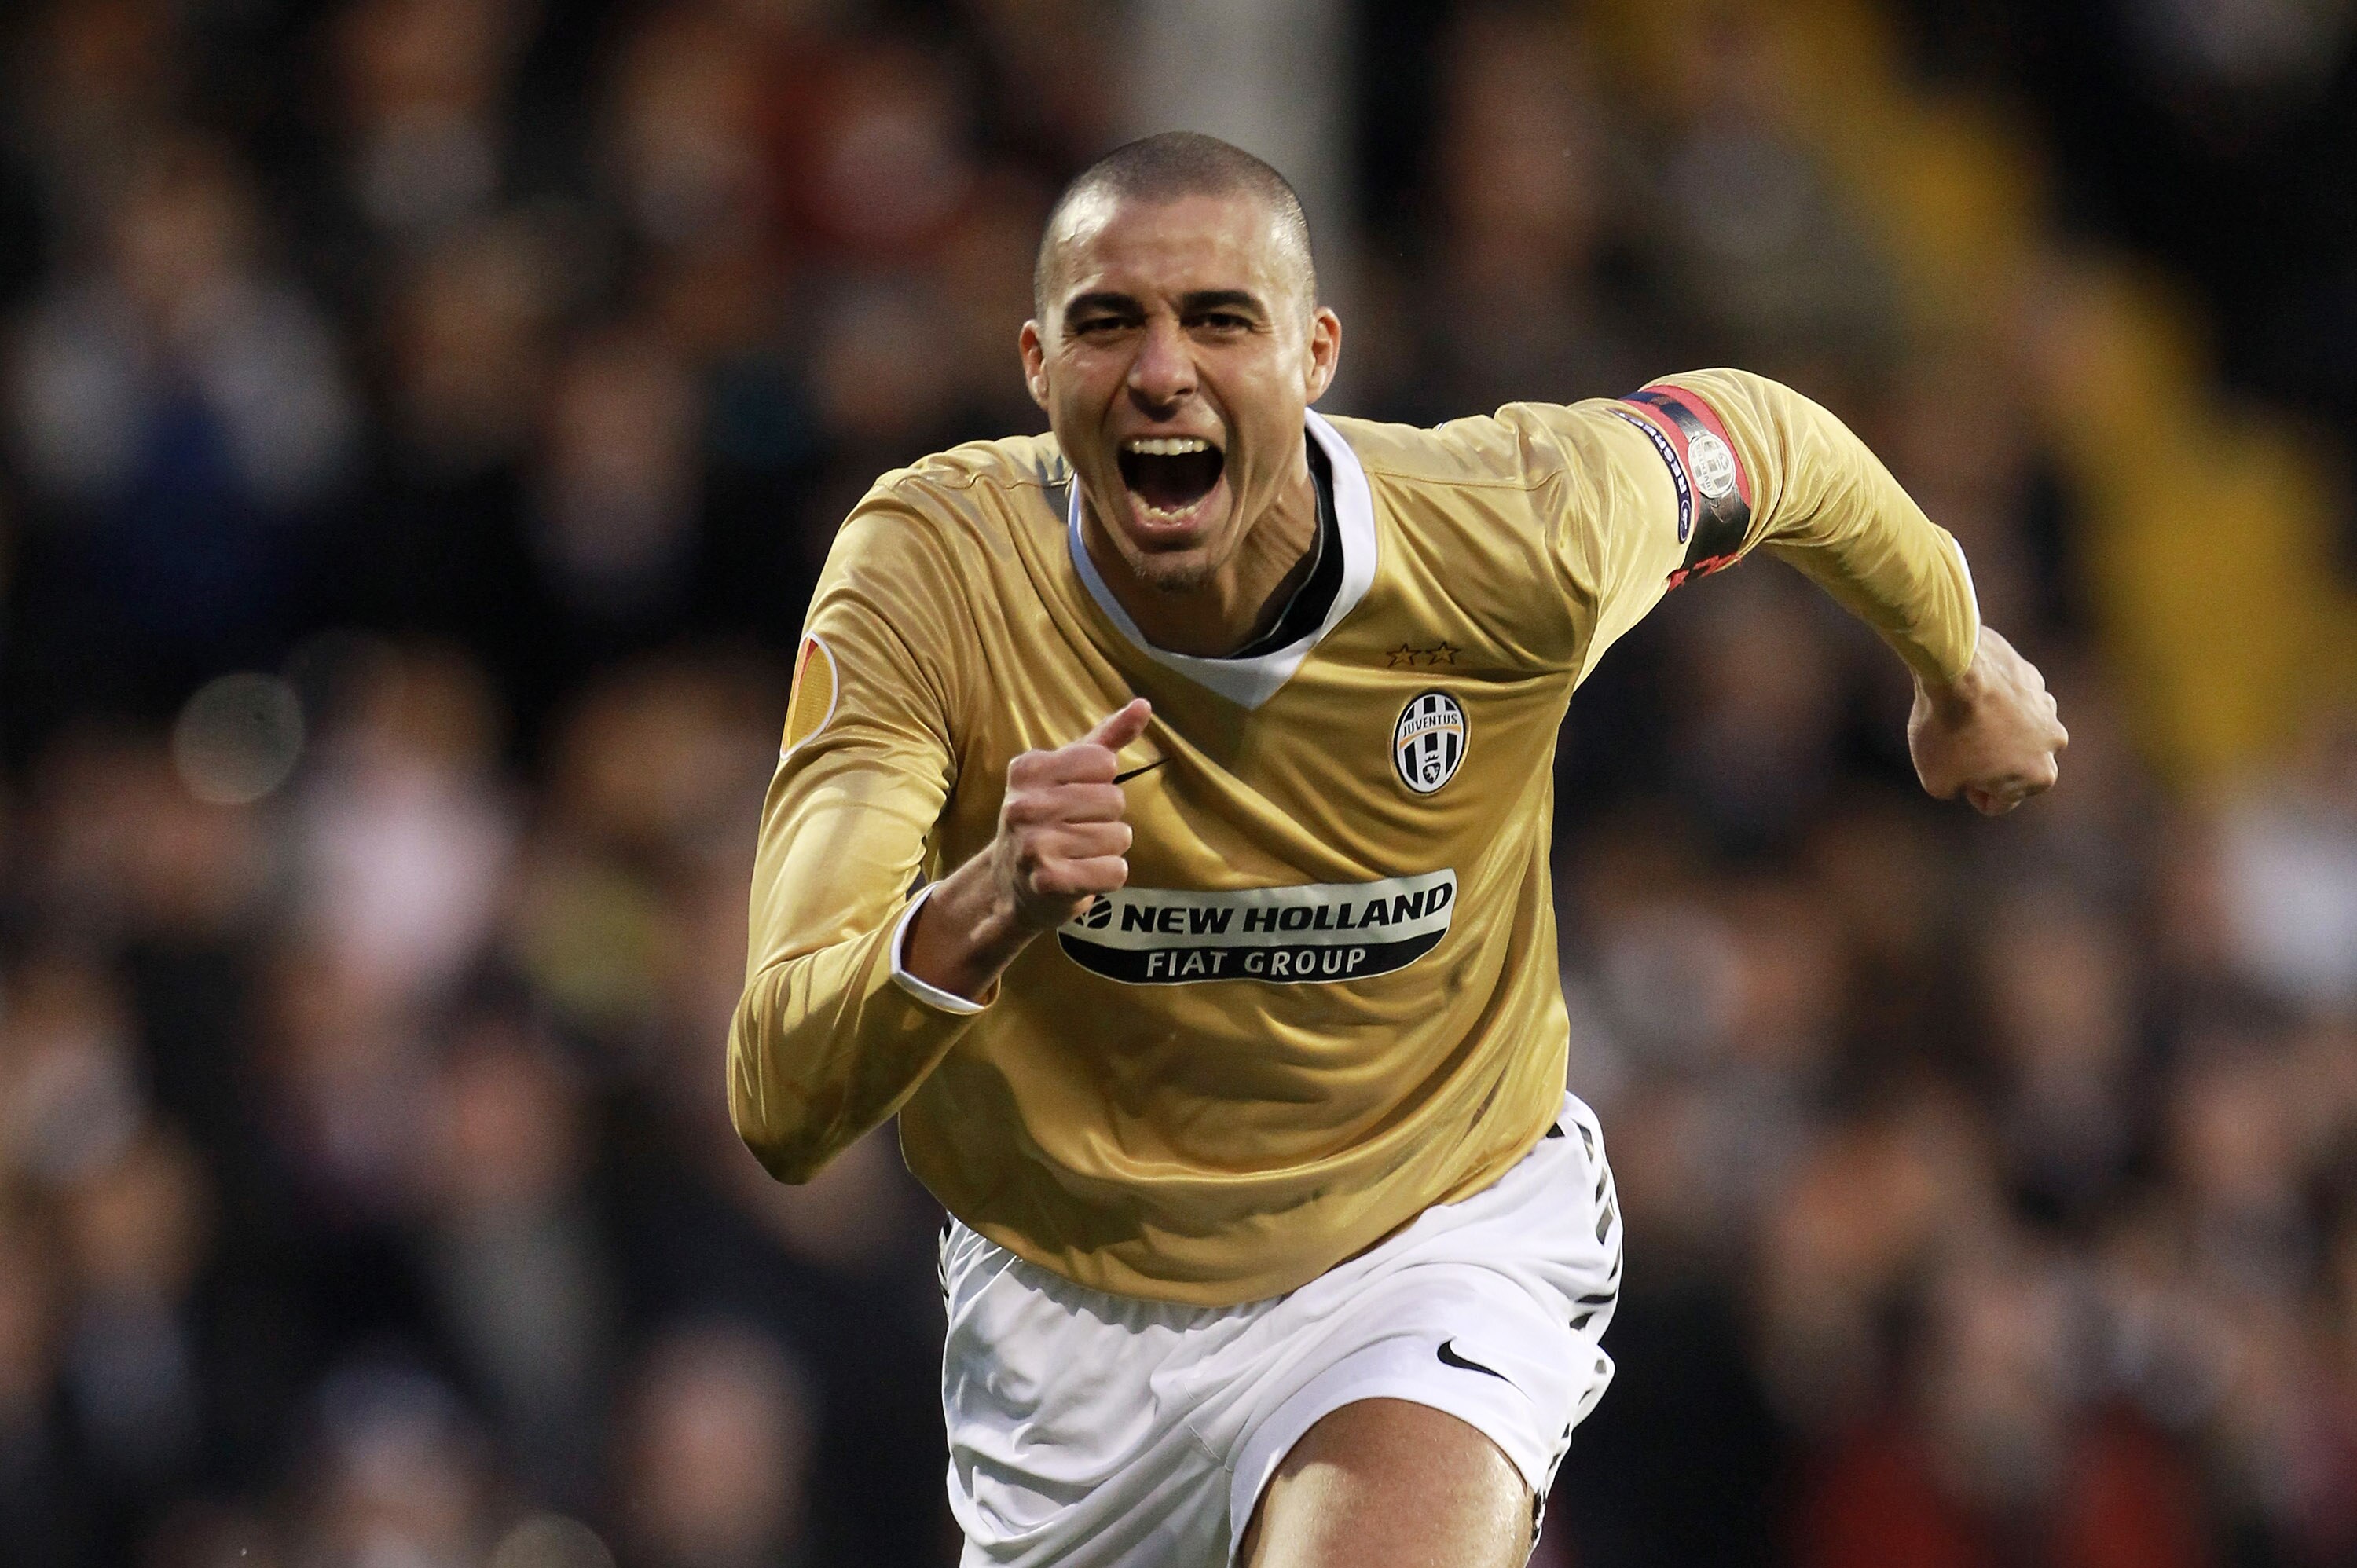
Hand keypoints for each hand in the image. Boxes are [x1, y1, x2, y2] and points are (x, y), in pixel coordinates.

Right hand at [988, 698, 1150, 931]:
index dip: (1101, 782)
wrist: (1012, 885)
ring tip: (1078, 853)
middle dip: (1107, 819)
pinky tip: (1082, 875)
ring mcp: (1034, 845)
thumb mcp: (1069, 774)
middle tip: (1077, 830)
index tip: (1076, 796)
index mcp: (1028, 769)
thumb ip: (1106, 739)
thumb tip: (1143, 704)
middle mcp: (1024, 805)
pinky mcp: (1049, 882)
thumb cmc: (1049, 820)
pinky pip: (1115, 871)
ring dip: (1109, 849)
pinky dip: (1109, 876)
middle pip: (1114, 801)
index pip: (1104, 763)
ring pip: (1119, 837)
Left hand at [1908, 628, 2066, 814]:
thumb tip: (1962, 782)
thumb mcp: (1937, 781)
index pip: (1999, 802)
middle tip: (1956, 746)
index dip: (1969, 791)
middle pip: (2012, 767)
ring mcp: (2047, 708)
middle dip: (1986, 763)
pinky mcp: (2033, 679)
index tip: (1954, 772)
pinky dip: (1992, 703)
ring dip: (1991, 731)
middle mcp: (2054, 744)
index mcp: (2039, 778)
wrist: (1955, 669)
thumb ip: (1955, 791)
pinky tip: (1968, 695)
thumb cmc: (1947, 729)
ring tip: (1961, 718)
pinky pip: (2009, 701)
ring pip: (2013, 732)